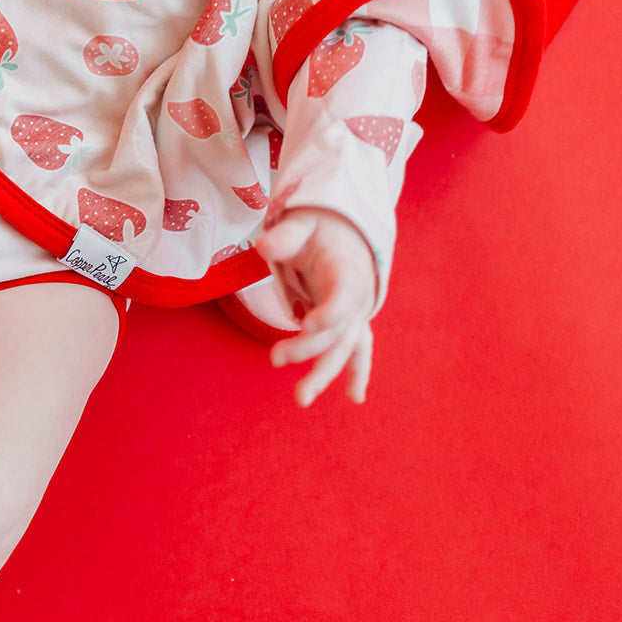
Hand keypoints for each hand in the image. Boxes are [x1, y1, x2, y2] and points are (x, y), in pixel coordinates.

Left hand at [254, 207, 375, 407]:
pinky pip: (358, 351)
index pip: (344, 296)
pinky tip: (355, 397)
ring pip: (345, 348)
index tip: (306, 325)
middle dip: (308, 349)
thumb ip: (285, 236)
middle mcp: (358, 297)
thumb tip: (263, 247)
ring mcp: (357, 314)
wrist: (348, 231)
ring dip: (325, 374)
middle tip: (275, 359)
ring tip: (302, 399)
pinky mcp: (352, 323)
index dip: (330, 312)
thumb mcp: (303, 222)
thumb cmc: (321, 227)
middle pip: (337, 330)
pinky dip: (358, 373)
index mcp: (348, 270)